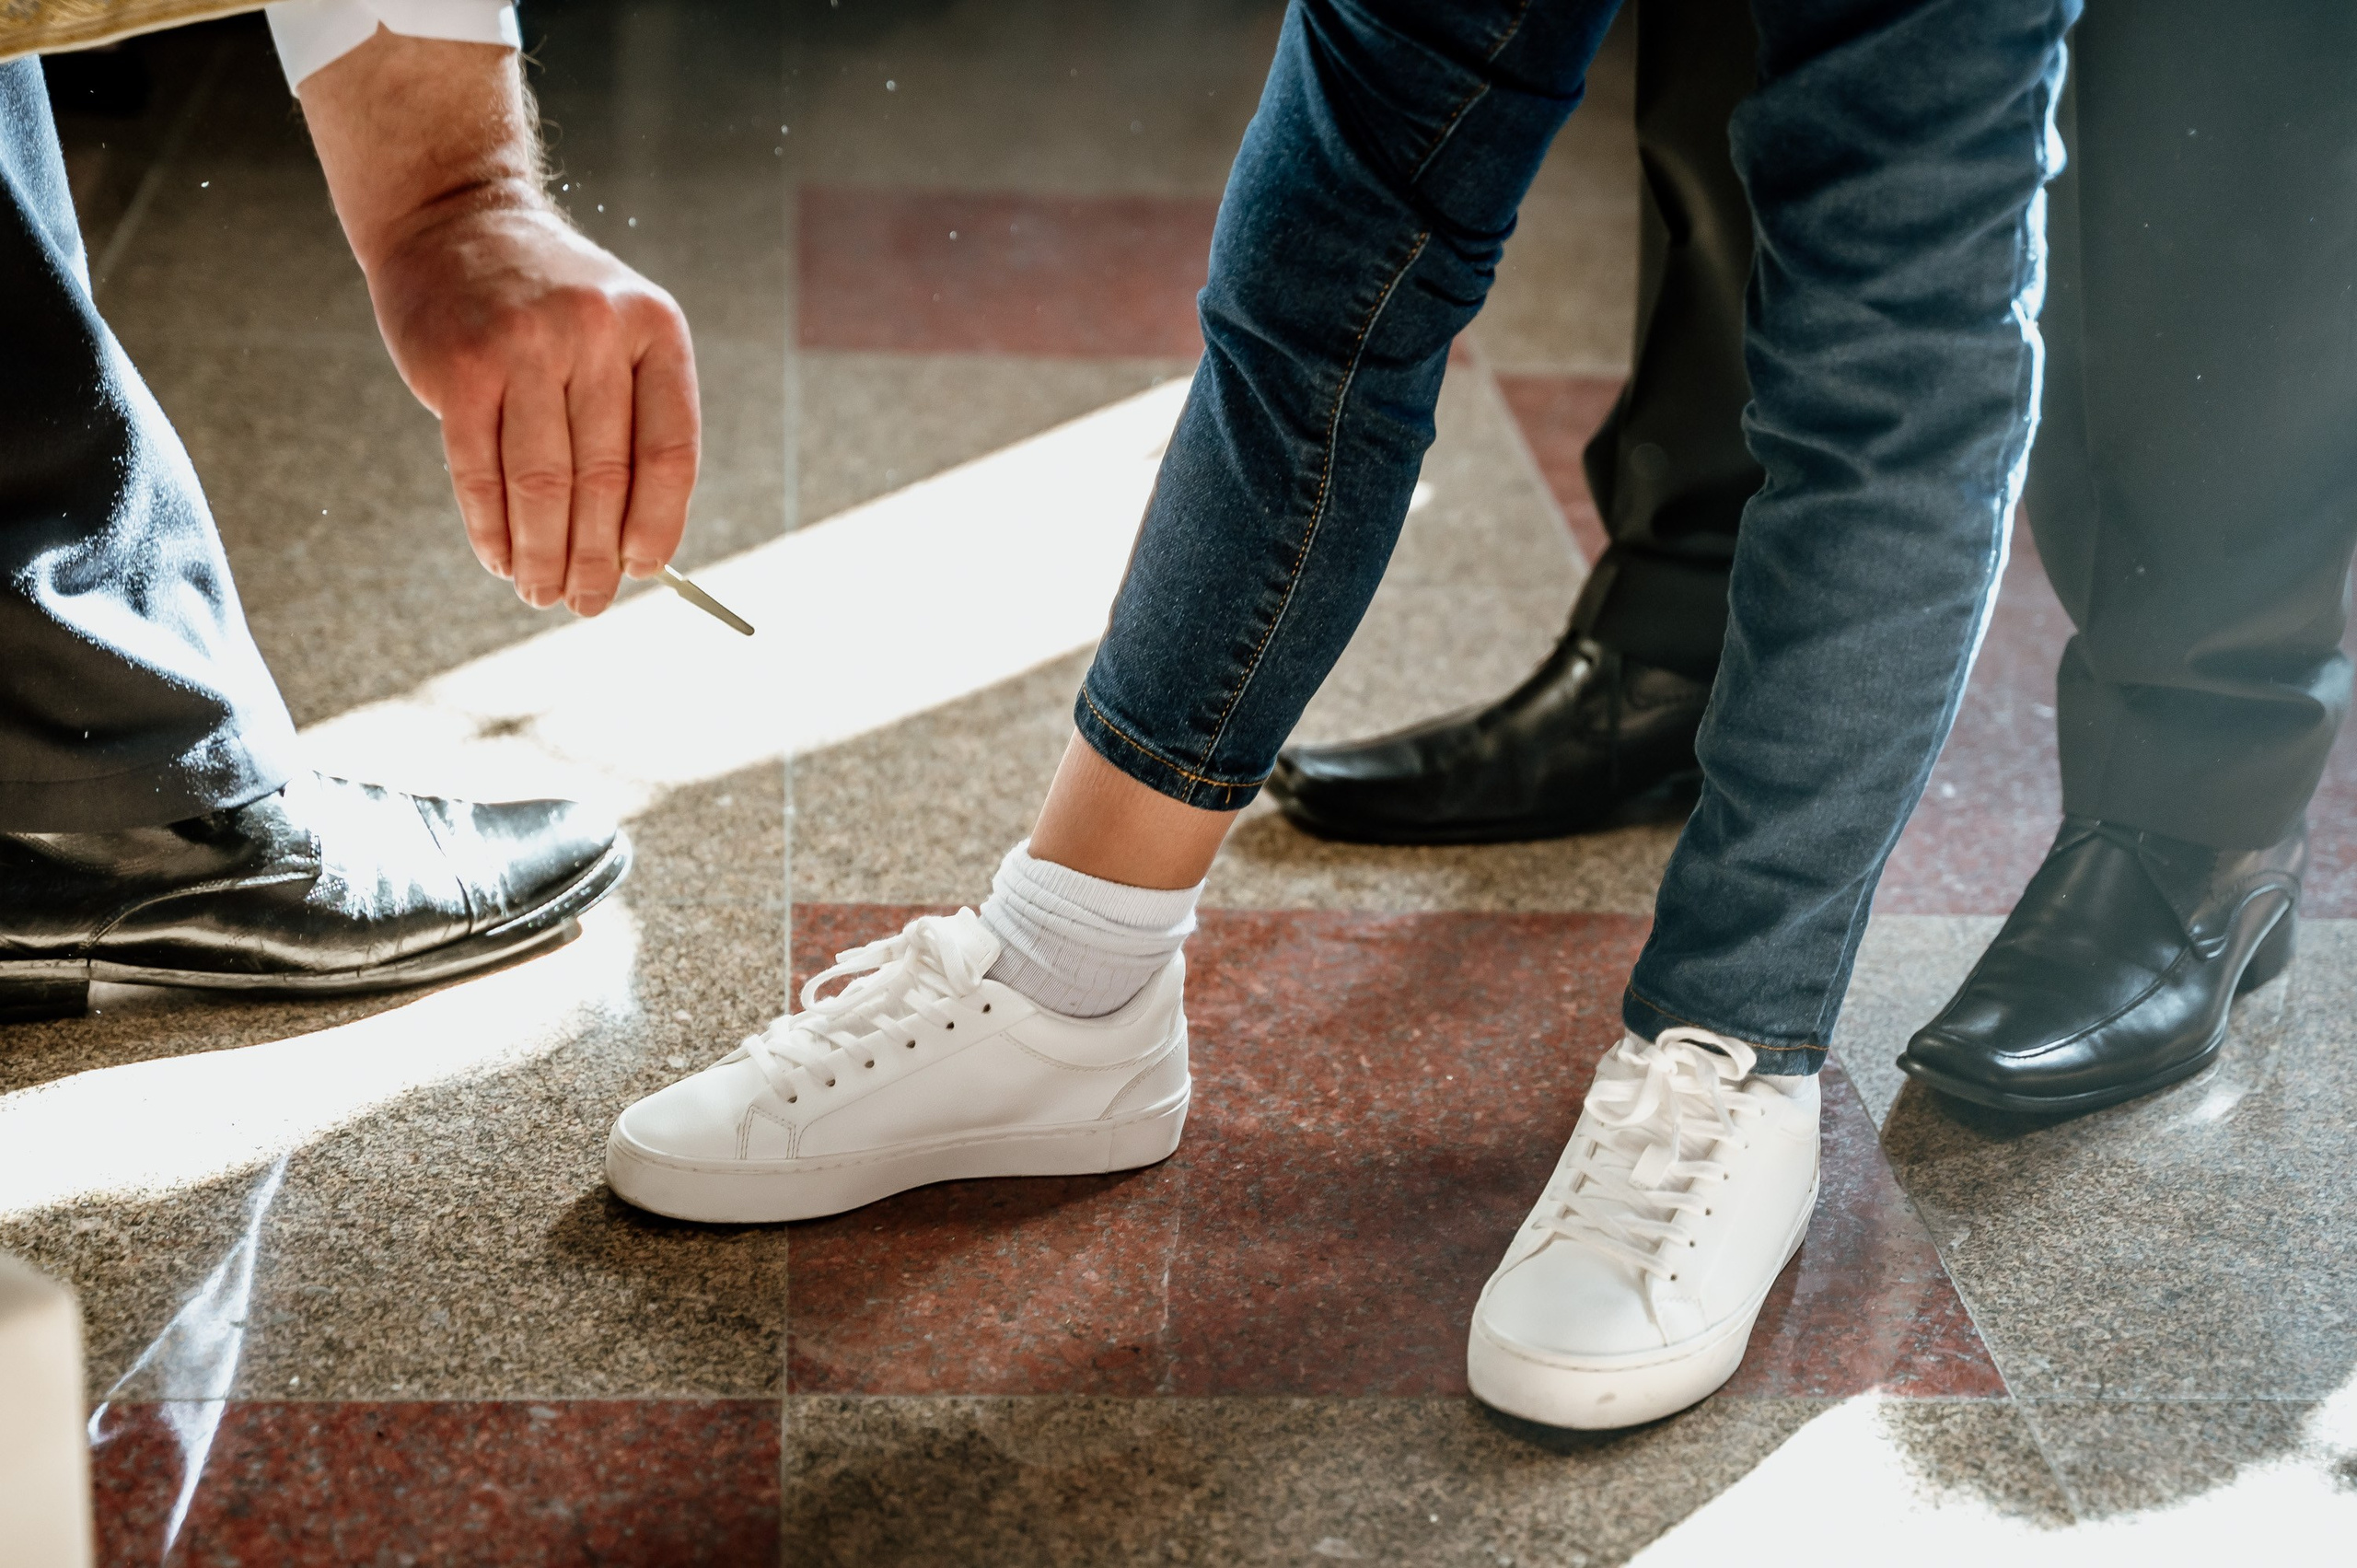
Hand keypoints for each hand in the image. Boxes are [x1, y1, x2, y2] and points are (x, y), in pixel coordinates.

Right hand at [368, 203, 698, 614]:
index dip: (658, 524)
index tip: (643, 570)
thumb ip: (630, 418)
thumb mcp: (613, 332)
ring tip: (542, 594)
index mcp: (653, 329)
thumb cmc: (546, 301)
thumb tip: (638, 547)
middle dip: (595, 558)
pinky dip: (491, 529)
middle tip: (587, 603)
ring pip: (542, 486)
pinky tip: (501, 559)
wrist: (453, 219)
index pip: (670, 452)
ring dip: (543, 556)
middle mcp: (592, 334)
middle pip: (603, 479)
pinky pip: (479, 473)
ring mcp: (523, 348)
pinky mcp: (459, 368)